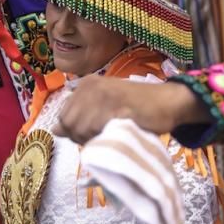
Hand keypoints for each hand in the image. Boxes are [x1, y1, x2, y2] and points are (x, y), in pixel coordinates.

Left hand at [56, 76, 205, 144]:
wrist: (168, 102)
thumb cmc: (136, 108)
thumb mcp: (101, 110)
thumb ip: (79, 117)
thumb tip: (54, 130)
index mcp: (85, 85)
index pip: (63, 117)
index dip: (76, 131)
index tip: (95, 131)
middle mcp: (91, 86)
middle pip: (69, 124)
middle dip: (82, 137)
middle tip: (106, 134)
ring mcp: (104, 95)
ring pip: (81, 129)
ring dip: (95, 139)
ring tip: (114, 133)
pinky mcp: (118, 107)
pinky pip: (99, 130)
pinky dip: (106, 138)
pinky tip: (119, 133)